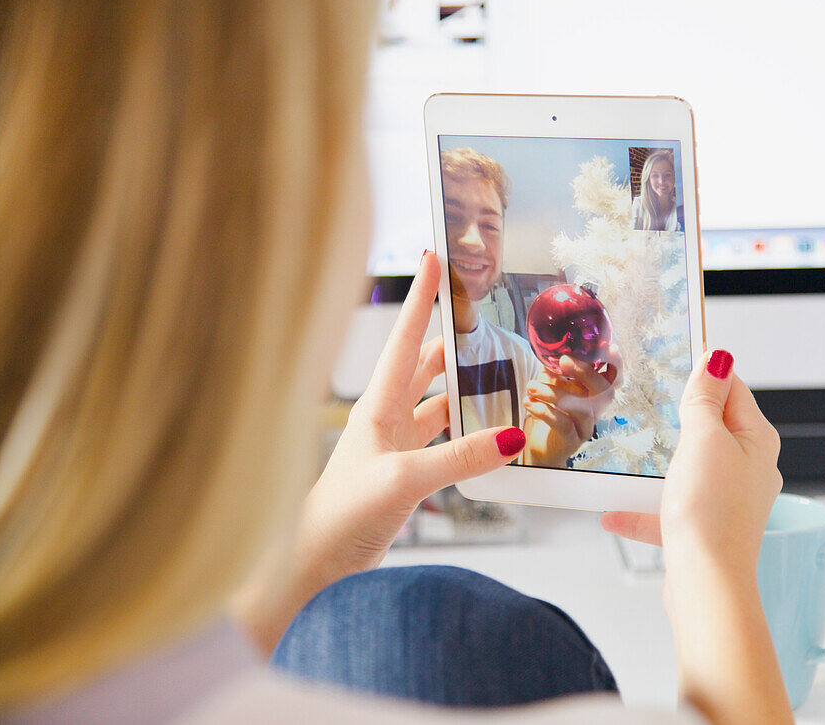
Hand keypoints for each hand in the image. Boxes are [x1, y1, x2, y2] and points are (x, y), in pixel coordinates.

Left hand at [234, 252, 524, 654]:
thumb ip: (458, 459)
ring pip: (436, 402)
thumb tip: (509, 436)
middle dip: (449, 337)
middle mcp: (386, 420)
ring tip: (498, 366)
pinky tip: (488, 431)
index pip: (405, 341)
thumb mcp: (403, 482)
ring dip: (462, 386)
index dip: (422, 299)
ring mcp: (396, 447)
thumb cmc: (339, 518)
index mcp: (377, 408)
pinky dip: (466, 431)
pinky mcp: (406, 475)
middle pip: (423, 365)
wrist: (315, 568)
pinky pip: (444, 440)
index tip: (435, 257)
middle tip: (479, 311)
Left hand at [521, 347, 619, 466]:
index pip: (614, 378)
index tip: (609, 347)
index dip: (616, 364)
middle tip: (563, 361)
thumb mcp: (552, 386)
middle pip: (605, 391)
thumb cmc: (549, 412)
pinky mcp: (572, 441)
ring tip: (532, 386)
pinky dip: (544, 411)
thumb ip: (554, 371)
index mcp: (593, 393)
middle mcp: (595, 410)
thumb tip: (549, 353)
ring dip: (554, 393)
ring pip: (581, 408)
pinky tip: (529, 403)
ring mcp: (586, 427)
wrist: (539, 445)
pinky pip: (563, 424)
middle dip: (585, 372)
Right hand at [600, 350, 791, 723]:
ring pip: (691, 470)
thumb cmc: (710, 511)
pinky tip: (613, 512)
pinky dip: (644, 508)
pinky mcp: (706, 530)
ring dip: (660, 465)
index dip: (706, 373)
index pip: (734, 390)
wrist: (706, 583)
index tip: (674, 359)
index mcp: (756, 440)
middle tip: (647, 399)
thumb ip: (706, 399)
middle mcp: (749, 469)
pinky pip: (671, 511)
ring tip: (629, 453)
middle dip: (680, 417)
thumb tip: (718, 359)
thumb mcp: (705, 439)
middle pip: (713, 428)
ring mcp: (728, 502)